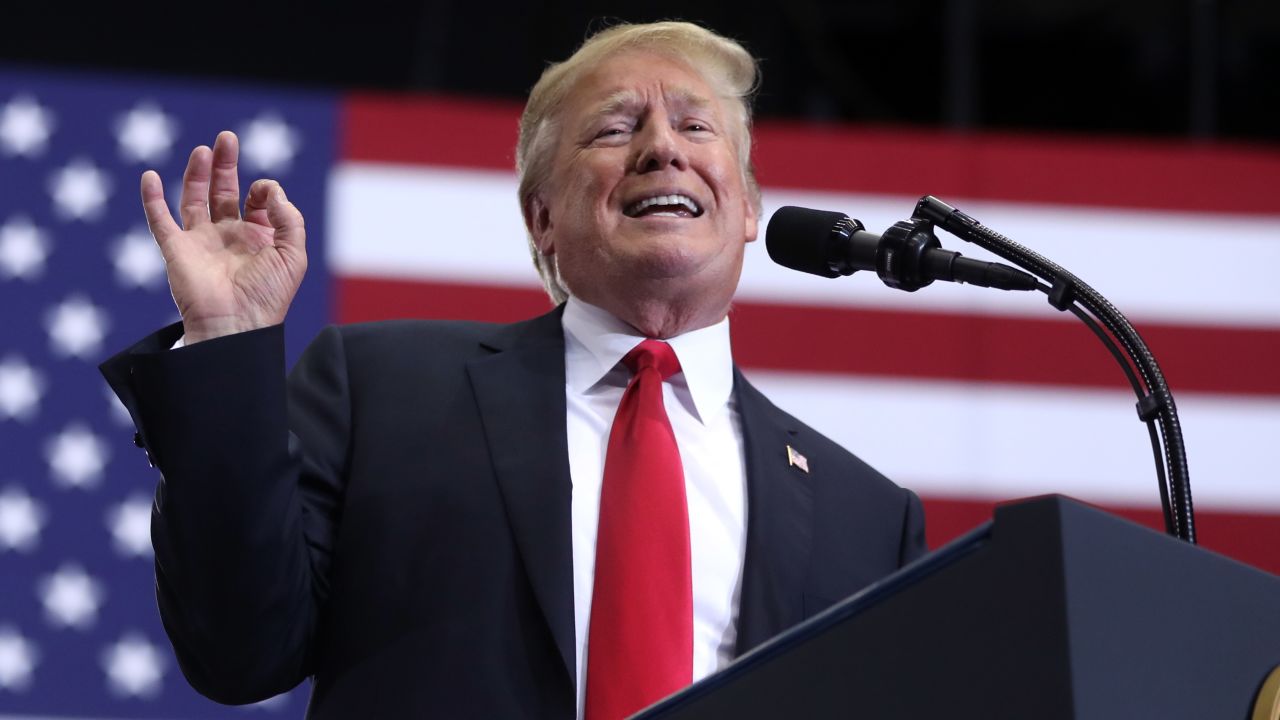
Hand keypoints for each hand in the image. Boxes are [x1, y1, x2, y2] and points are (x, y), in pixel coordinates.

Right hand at [142, 131, 306, 343]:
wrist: (236, 324)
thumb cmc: (268, 295)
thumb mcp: (293, 254)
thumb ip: (288, 217)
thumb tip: (269, 189)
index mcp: (258, 239)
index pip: (258, 201)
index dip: (264, 191)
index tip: (264, 196)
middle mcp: (228, 237)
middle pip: (224, 192)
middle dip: (226, 165)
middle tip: (227, 138)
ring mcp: (200, 242)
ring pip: (194, 199)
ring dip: (197, 174)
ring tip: (204, 149)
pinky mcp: (176, 250)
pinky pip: (159, 220)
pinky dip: (152, 199)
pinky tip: (149, 176)